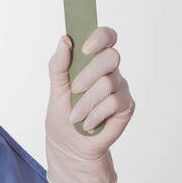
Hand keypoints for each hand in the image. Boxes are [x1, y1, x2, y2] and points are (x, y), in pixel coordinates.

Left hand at [45, 26, 135, 182]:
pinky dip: (95, 115)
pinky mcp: (126, 106)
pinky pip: (113, 103)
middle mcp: (110, 70)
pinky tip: (88, 123)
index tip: (85, 48)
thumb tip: (65, 40)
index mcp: (93, 60)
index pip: (107, 37)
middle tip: (75, 89)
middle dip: (89, 74)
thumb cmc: (62, 115)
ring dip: (87, 102)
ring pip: (108, 83)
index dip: (100, 37)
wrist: (69, 145)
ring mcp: (120, 88)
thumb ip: (59, 65)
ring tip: (76, 116)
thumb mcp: (55, 88)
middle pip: (111, 57)